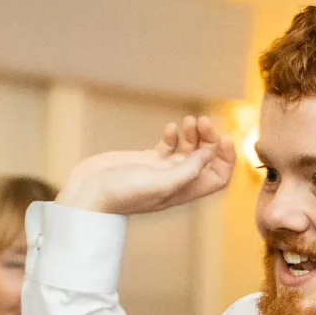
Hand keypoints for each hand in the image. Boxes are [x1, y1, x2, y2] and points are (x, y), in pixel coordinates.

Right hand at [59, 116, 237, 217]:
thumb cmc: (122, 194)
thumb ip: (187, 170)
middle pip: (205, 160)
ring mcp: (161, 170)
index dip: (226, 159)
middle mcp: (176, 181)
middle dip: (209, 139)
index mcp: (184, 191)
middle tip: (201, 120)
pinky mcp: (146, 160)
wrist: (89, 193)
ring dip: (193, 134)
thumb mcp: (160, 182)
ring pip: (188, 150)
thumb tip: (209, 155)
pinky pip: (168, 146)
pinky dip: (173, 135)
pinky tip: (170, 128)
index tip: (224, 138)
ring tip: (187, 120)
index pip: (218, 178)